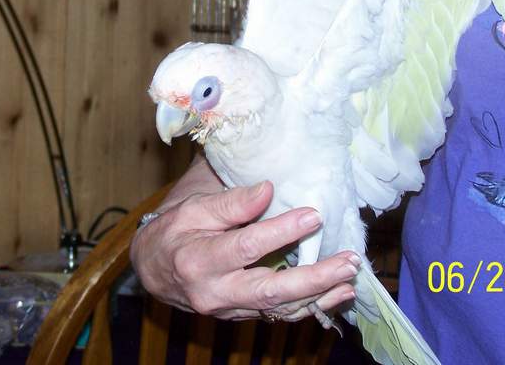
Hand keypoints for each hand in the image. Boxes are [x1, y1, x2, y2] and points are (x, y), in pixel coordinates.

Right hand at [130, 178, 359, 320]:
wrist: (152, 268)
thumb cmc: (175, 231)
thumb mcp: (193, 209)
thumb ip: (231, 203)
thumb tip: (268, 189)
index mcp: (199, 260)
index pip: (246, 247)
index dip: (281, 231)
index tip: (313, 215)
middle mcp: (215, 292)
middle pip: (270, 290)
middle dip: (314, 278)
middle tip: (348, 261)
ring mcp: (230, 309)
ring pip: (280, 308)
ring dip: (320, 295)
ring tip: (351, 278)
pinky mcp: (242, 314)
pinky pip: (279, 314)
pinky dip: (311, 307)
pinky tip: (337, 295)